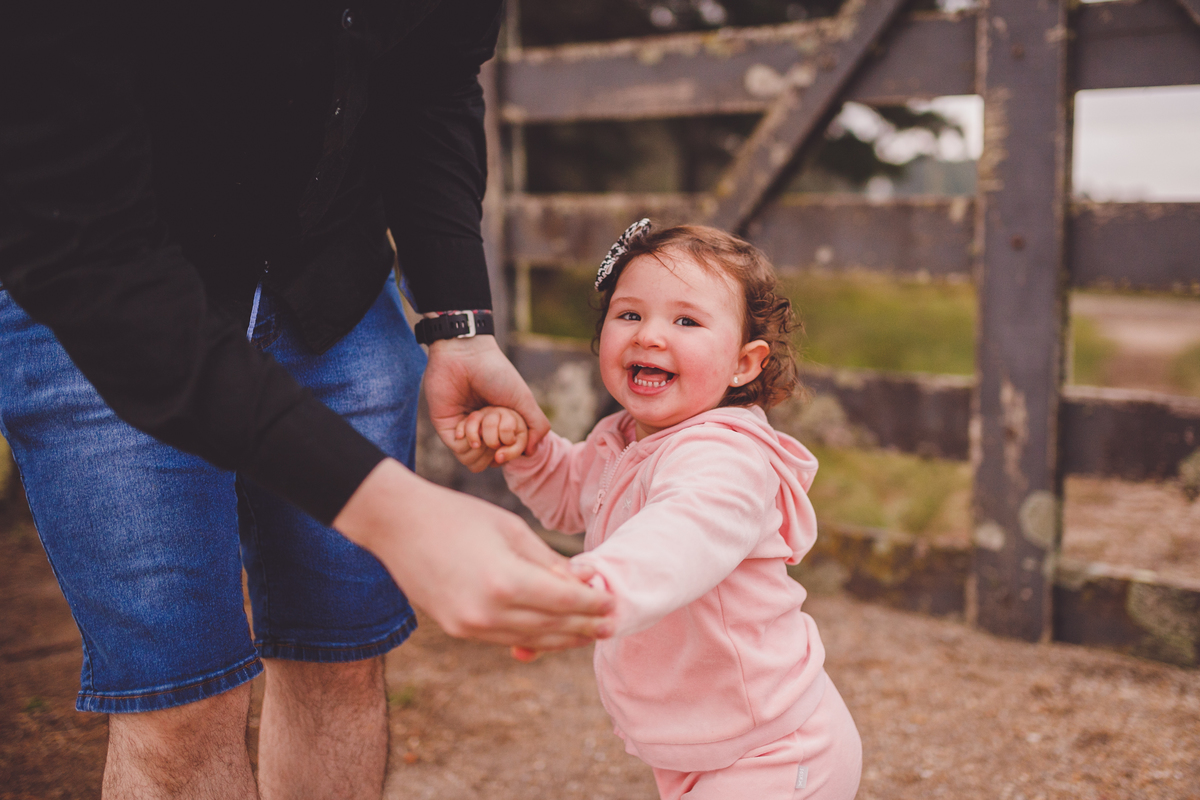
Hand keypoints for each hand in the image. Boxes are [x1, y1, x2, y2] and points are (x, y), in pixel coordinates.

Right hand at [333, 459, 614, 649]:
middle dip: (584, 626)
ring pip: (530, 639)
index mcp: (507, 582)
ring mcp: (471, 627)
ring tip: (587, 632)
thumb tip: (582, 582)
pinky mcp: (458, 630)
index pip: (566, 602)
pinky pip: (505, 638)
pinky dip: (531, 636)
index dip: (593, 604)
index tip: (612, 601)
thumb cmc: (457, 515)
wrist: (397, 525)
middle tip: (610, 623)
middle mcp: (489, 613)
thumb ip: (547, 561)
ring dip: (562, 637)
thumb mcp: (510, 530)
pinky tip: (550, 632)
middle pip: (552, 627)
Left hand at [423, 335, 550, 464]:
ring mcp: (465, 431)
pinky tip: (465, 421)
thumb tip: (530, 452)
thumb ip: (537, 426)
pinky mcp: (447, 429)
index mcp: (502, 425)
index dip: (512, 450)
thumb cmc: (496, 374)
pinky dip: (466, 440)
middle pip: (492, 460)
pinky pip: (459, 453)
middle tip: (493, 414)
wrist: (464, 356)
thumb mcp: (524, 399)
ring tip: (476, 417)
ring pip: (475, 462)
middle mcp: (484, 431)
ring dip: (479, 443)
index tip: (509, 438)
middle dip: (495, 442)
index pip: (509, 453)